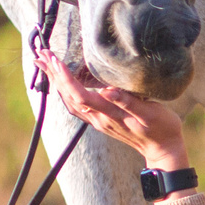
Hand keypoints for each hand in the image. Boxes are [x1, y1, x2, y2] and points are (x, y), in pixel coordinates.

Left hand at [40, 51, 190, 171]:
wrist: (163, 150)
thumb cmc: (161, 129)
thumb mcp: (150, 113)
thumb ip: (128, 102)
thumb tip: (108, 91)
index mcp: (109, 114)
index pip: (79, 94)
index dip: (66, 78)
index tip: (55, 60)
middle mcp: (98, 118)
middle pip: (69, 96)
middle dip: (54, 75)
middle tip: (41, 54)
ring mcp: (98, 121)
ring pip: (69, 101)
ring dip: (56, 82)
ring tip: (46, 64)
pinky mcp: (101, 121)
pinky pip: (76, 105)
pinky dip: (65, 91)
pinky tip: (63, 83)